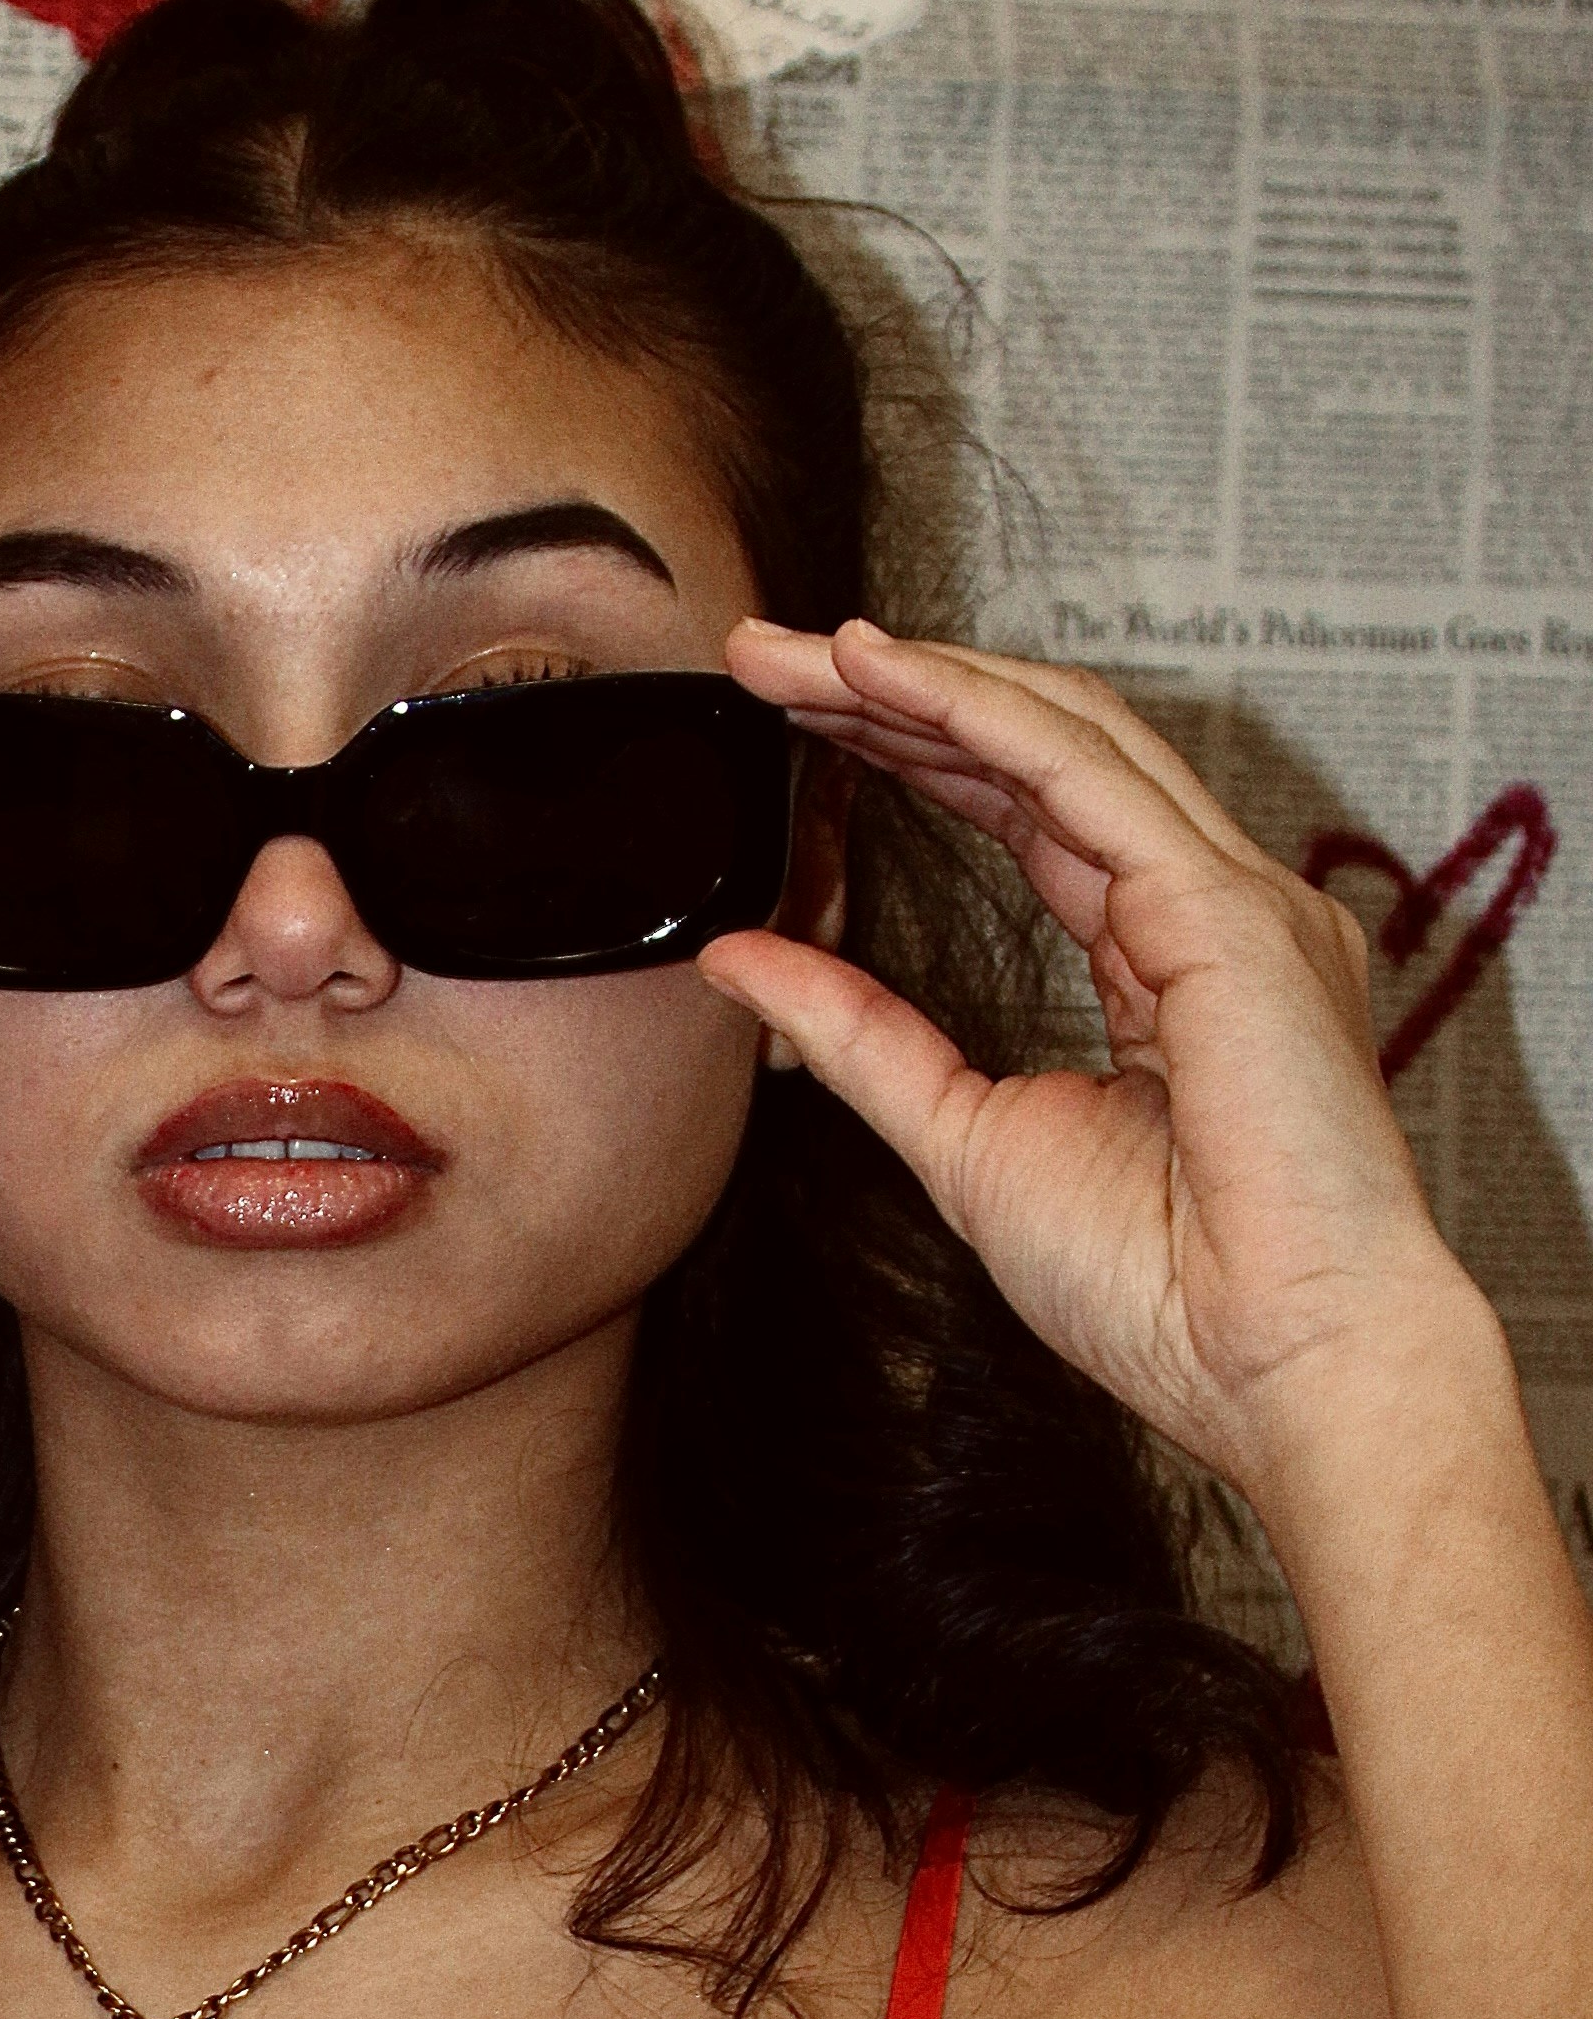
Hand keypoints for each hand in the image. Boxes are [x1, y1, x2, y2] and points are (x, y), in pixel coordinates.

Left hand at [706, 617, 1486, 1498]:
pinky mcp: (1227, 913)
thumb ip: (857, 1038)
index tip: (795, 716)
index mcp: (1164, 957)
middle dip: (897, 693)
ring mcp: (1232, 900)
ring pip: (1060, 736)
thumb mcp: (961, 1138)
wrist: (1275, 1366)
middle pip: (1038, 749)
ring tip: (798, 651)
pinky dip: (976, 715)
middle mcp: (1211, 907)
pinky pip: (1084, 776)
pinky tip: (883, 678)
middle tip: (765, 656)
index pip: (1026, 808)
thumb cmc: (1163, 1291)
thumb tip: (744, 961)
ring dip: (921, 683)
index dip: (911, 747)